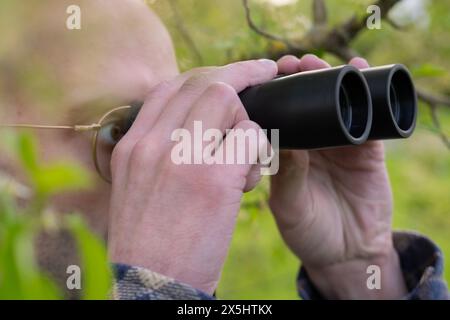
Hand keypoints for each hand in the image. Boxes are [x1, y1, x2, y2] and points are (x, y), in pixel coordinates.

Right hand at [107, 59, 277, 293]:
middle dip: (239, 74)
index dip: (203, 75)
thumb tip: (191, 126)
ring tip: (246, 155)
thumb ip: (157, 151)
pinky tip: (251, 176)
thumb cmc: (149, 241)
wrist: (151, 284)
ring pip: (227, 99)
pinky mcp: (214, 178)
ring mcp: (182, 157)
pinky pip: (249, 136)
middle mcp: (153, 143)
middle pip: (201, 82)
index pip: (168, 87)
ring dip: (247, 120)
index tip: (226, 77)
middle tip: (263, 74)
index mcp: (133, 145)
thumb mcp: (137, 187)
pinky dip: (258, 149)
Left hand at [270, 54, 406, 298]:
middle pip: (303, 102)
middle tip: (289, 64)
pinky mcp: (366, 149)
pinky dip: (365, 92)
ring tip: (315, 63)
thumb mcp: (288, 204)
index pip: (277, 117)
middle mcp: (310, 144)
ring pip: (333, 101)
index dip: (272, 95)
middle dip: (296, 78)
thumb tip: (282, 134)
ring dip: (326, 77)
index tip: (264, 76)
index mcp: (285, 154)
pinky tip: (359, 71)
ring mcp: (338, 144)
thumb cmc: (308, 232)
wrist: (347, 254)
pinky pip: (367, 115)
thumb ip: (286, 174)